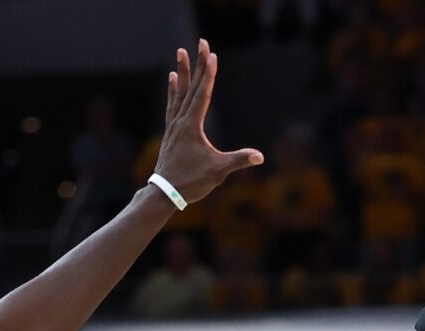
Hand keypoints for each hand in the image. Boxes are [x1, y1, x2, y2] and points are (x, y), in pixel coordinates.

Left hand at [151, 39, 263, 203]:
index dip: (209, 74)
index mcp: (191, 127)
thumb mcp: (217, 172)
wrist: (164, 193)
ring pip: (179, 92)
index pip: (203, 94)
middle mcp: (180, 121)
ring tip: (181, 52)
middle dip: (198, 64)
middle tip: (201, 43)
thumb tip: (259, 157)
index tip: (212, 55)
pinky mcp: (171, 131)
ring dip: (183, 71)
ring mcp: (174, 125)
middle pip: (191, 86)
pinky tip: (173, 79)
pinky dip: (174, 90)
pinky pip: (173, 104)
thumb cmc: (191, 182)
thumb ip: (238, 161)